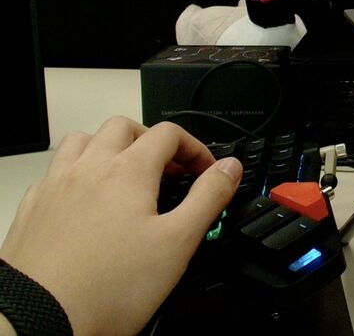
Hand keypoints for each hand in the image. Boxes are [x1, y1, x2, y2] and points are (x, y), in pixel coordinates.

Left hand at [0, 117, 241, 335]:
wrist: (39, 321)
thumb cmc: (107, 287)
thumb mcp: (177, 243)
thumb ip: (208, 198)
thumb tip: (228, 168)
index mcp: (128, 171)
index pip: (168, 134)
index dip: (195, 148)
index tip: (205, 172)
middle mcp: (89, 169)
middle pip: (123, 127)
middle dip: (151, 140)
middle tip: (168, 169)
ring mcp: (56, 187)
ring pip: (82, 141)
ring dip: (109, 148)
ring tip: (126, 175)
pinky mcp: (32, 210)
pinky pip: (54, 174)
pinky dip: (76, 176)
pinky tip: (86, 203)